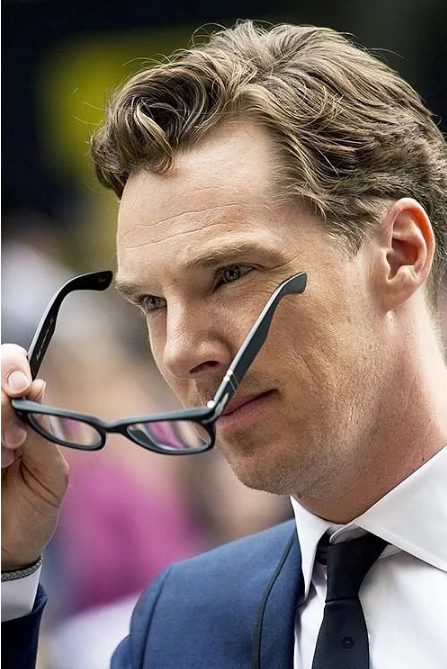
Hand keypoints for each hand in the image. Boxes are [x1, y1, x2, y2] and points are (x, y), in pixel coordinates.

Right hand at [1, 344, 68, 570]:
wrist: (8, 552)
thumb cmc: (34, 510)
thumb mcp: (51, 473)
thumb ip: (43, 431)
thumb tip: (37, 387)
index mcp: (18, 413)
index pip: (9, 363)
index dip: (11, 366)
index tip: (20, 387)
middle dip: (1, 408)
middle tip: (14, 442)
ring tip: (3, 464)